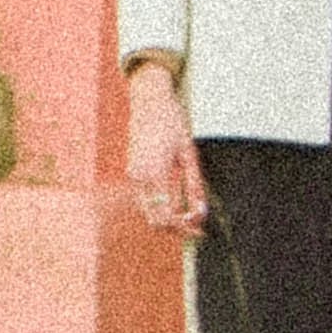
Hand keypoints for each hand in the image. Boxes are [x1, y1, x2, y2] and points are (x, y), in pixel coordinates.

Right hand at [125, 63, 207, 238]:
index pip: (167, 216)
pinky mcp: (131, 172)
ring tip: (190, 216)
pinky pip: (145, 199)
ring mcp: (132, 175)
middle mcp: (139, 178)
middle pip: (155, 219)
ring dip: (168, 218)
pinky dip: (160, 206)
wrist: (149, 100)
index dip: (184, 229)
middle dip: (176, 228)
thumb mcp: (189, 154)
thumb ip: (194, 186)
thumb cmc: (173, 123)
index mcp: (155, 173)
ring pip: (149, 211)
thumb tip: (200, 214)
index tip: (200, 232)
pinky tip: (177, 202)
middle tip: (198, 228)